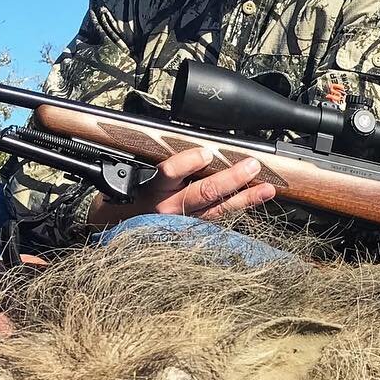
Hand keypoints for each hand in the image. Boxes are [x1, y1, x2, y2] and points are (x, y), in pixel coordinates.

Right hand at [86, 145, 275, 227]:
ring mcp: (181, 223)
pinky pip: (217, 219)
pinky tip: (255, 201)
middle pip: (203, 192)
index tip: (205, 153)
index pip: (169, 173)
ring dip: (244, 198)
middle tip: (252, 166)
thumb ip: (161, 163)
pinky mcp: (190, 233)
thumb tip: (195, 147)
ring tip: (266, 189)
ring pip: (217, 210)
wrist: (112, 230)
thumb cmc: (124, 197)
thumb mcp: (132, 175)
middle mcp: (168, 208)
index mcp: (152, 188)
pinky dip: (238, 209)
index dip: (188, 163)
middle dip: (231, 179)